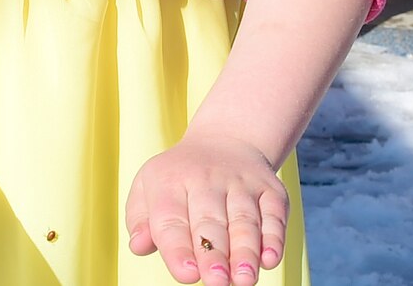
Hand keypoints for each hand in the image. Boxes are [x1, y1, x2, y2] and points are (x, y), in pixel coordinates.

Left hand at [127, 131, 287, 285]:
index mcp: (171, 181)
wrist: (225, 140)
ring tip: (243, 279)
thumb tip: (138, 245)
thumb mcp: (148, 188)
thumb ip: (140, 220)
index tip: (186, 274)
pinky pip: (274, 213)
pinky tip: (270, 258)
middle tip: (216, 281)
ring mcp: (241, 182)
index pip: (171, 220)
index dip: (178, 249)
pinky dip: (274, 237)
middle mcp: (207, 179)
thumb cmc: (179, 179)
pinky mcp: (270, 188)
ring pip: (244, 220)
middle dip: (214, 254)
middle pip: (210, 222)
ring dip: (245, 251)